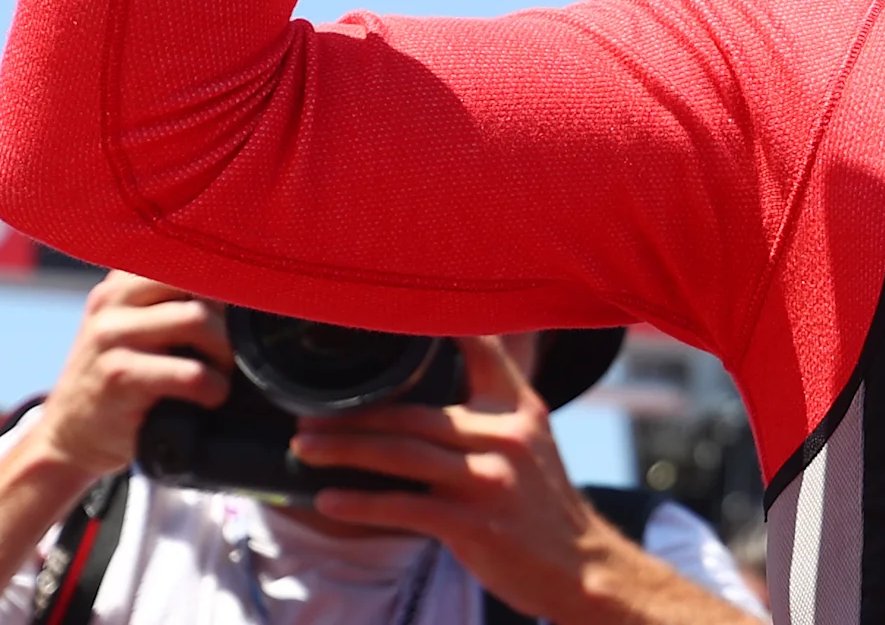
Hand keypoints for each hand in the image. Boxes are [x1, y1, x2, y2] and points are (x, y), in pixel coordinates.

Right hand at [26, 271, 229, 479]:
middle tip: (235, 347)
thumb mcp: (134, 327)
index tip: (249, 305)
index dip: (227, 280)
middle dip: (229, 315)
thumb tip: (245, 292)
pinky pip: (189, 372)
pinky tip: (211, 396)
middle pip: (198, 281)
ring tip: (223, 372)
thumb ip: (170, 301)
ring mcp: (111, 335)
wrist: (70, 434)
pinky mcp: (119, 376)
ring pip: (196, 319)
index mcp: (122, 279)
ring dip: (225, 352)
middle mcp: (112, 298)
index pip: (188, 255)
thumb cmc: (122, 376)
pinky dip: (213, 386)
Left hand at [294, 336, 702, 624]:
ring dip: (345, 451)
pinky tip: (328, 500)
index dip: (432, 327)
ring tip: (304, 448)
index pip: (477, 350)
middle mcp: (505, 436)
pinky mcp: (474, 524)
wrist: (580, 567)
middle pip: (414, 414)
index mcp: (517, 408)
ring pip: (402, 455)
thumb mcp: (530, 436)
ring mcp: (489, 480)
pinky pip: (405, 508)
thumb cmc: (540, 501)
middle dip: (354, 416)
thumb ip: (491, 401)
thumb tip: (449, 359)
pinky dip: (361, 504)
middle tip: (307, 418)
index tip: (377, 316)